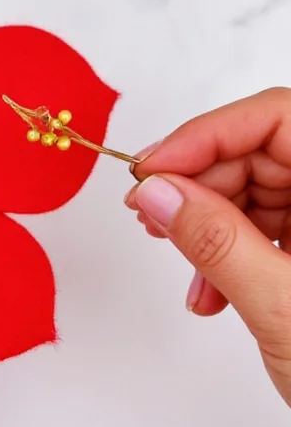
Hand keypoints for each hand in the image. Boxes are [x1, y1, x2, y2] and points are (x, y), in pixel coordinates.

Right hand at [125, 87, 290, 405]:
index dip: (206, 134)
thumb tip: (156, 192)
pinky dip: (225, 254)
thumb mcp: (284, 309)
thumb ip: (216, 243)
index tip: (151, 169)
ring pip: (253, 191)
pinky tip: (210, 292)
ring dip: (206, 228)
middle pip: (258, 153)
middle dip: (197, 186)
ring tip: (183, 268)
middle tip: (150, 214)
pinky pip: (261, 226)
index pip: (277, 118)